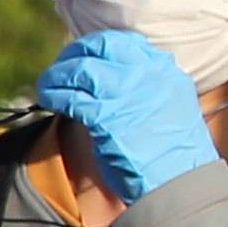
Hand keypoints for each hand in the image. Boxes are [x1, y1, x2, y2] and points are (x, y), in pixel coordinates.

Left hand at [37, 30, 218, 202]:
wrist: (180, 183)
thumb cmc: (175, 154)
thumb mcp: (172, 108)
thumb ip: (148, 89)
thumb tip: (110, 82)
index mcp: (166, 73)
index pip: (126, 42)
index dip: (98, 47)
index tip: (85, 56)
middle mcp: (148, 75)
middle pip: (99, 48)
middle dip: (73, 55)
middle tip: (61, 69)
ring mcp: (127, 94)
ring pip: (79, 70)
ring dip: (57, 76)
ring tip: (47, 86)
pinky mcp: (106, 116)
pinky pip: (71, 97)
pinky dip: (55, 96)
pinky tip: (49, 101)